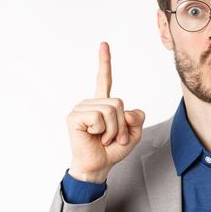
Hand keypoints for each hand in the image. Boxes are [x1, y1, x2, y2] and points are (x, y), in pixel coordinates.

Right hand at [66, 42, 145, 182]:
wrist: (97, 167)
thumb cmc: (111, 150)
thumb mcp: (133, 134)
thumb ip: (136, 119)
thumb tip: (128, 111)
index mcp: (102, 104)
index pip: (104, 79)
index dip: (104, 62)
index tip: (103, 44)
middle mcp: (90, 103)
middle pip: (118, 102)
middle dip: (122, 124)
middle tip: (114, 138)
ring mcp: (81, 109)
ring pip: (110, 110)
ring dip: (113, 130)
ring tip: (103, 139)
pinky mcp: (74, 117)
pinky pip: (99, 117)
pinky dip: (102, 131)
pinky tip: (93, 137)